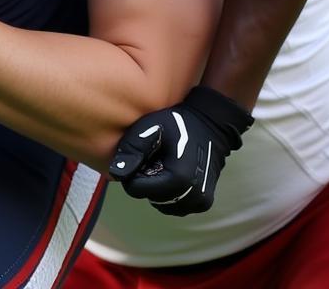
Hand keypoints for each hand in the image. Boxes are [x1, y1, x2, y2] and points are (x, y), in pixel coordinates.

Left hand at [109, 86, 253, 215]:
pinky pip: (175, 205)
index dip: (132, 172)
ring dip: (156, 188)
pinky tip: (172, 172)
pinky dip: (168, 193)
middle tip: (153, 157)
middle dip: (145, 180)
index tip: (141, 155)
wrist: (211, 125)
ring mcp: (200, 203)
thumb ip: (132, 149)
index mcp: (179, 180)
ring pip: (162, 204)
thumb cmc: (178, 122)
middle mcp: (193, 198)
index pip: (137, 190)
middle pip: (150, 197)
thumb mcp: (151, 127)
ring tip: (163, 163)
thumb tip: (117, 174)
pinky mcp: (203, 203)